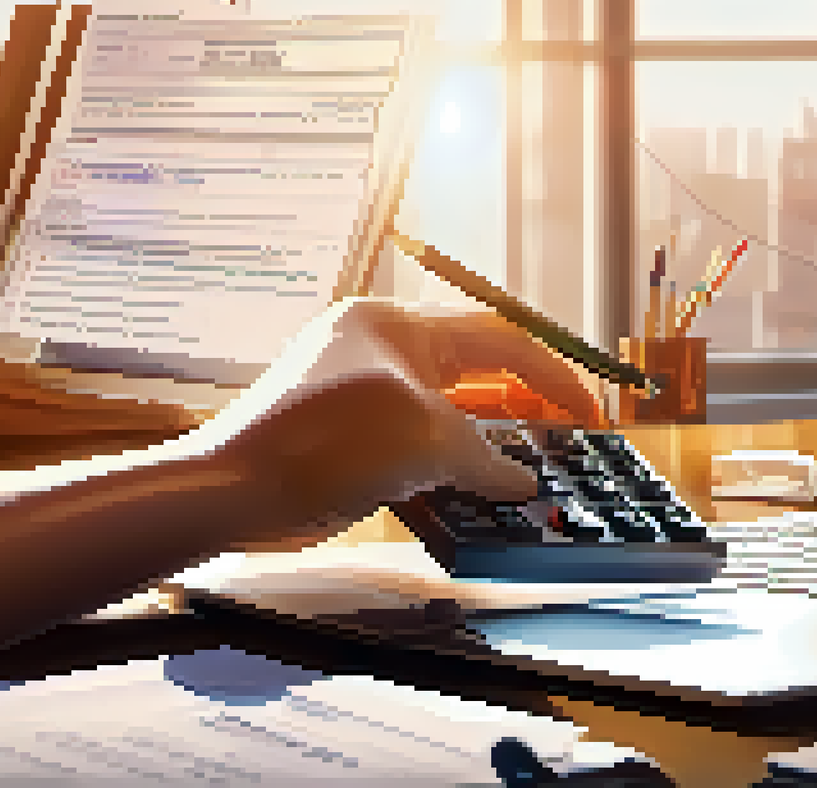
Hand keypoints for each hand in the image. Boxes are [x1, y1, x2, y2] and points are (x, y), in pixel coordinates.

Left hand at [201, 297, 605, 550]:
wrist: (230, 491)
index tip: (586, 413)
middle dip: (520, 404)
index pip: (499, 338)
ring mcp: (356, 388)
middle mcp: (377, 346)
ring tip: (520, 468)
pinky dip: (444, 460)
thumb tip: (522, 482)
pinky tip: (464, 487)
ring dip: (483, 438)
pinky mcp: (339, 432)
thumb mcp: (428, 443)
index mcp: (398, 325)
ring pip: (443, 408)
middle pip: (472, 368)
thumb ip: (488, 460)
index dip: (553, 376)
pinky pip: (411, 438)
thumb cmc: (322, 444)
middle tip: (560, 440)